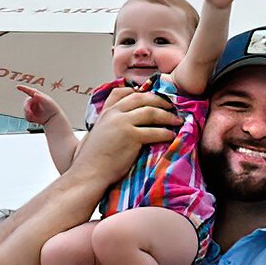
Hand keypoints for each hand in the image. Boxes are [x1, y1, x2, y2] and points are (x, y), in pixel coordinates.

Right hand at [20, 85, 64, 125]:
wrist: (53, 118)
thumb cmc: (52, 108)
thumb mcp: (47, 102)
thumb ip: (41, 98)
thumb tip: (35, 94)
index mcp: (37, 96)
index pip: (29, 91)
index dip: (23, 88)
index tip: (18, 87)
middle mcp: (33, 101)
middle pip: (26, 103)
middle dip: (26, 108)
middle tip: (29, 113)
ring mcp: (31, 107)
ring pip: (25, 110)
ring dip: (28, 114)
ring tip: (35, 117)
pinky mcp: (30, 114)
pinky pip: (26, 116)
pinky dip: (30, 119)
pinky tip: (36, 119)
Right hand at [65, 87, 179, 181]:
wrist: (88, 173)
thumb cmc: (91, 160)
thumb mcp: (95, 135)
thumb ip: (107, 125)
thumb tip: (119, 127)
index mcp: (105, 112)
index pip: (122, 92)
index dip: (139, 91)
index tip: (152, 95)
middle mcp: (114, 114)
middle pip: (141, 98)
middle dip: (159, 100)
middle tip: (171, 106)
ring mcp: (122, 124)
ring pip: (151, 112)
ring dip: (167, 116)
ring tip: (177, 120)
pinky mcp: (131, 137)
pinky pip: (154, 131)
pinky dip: (166, 133)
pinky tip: (171, 136)